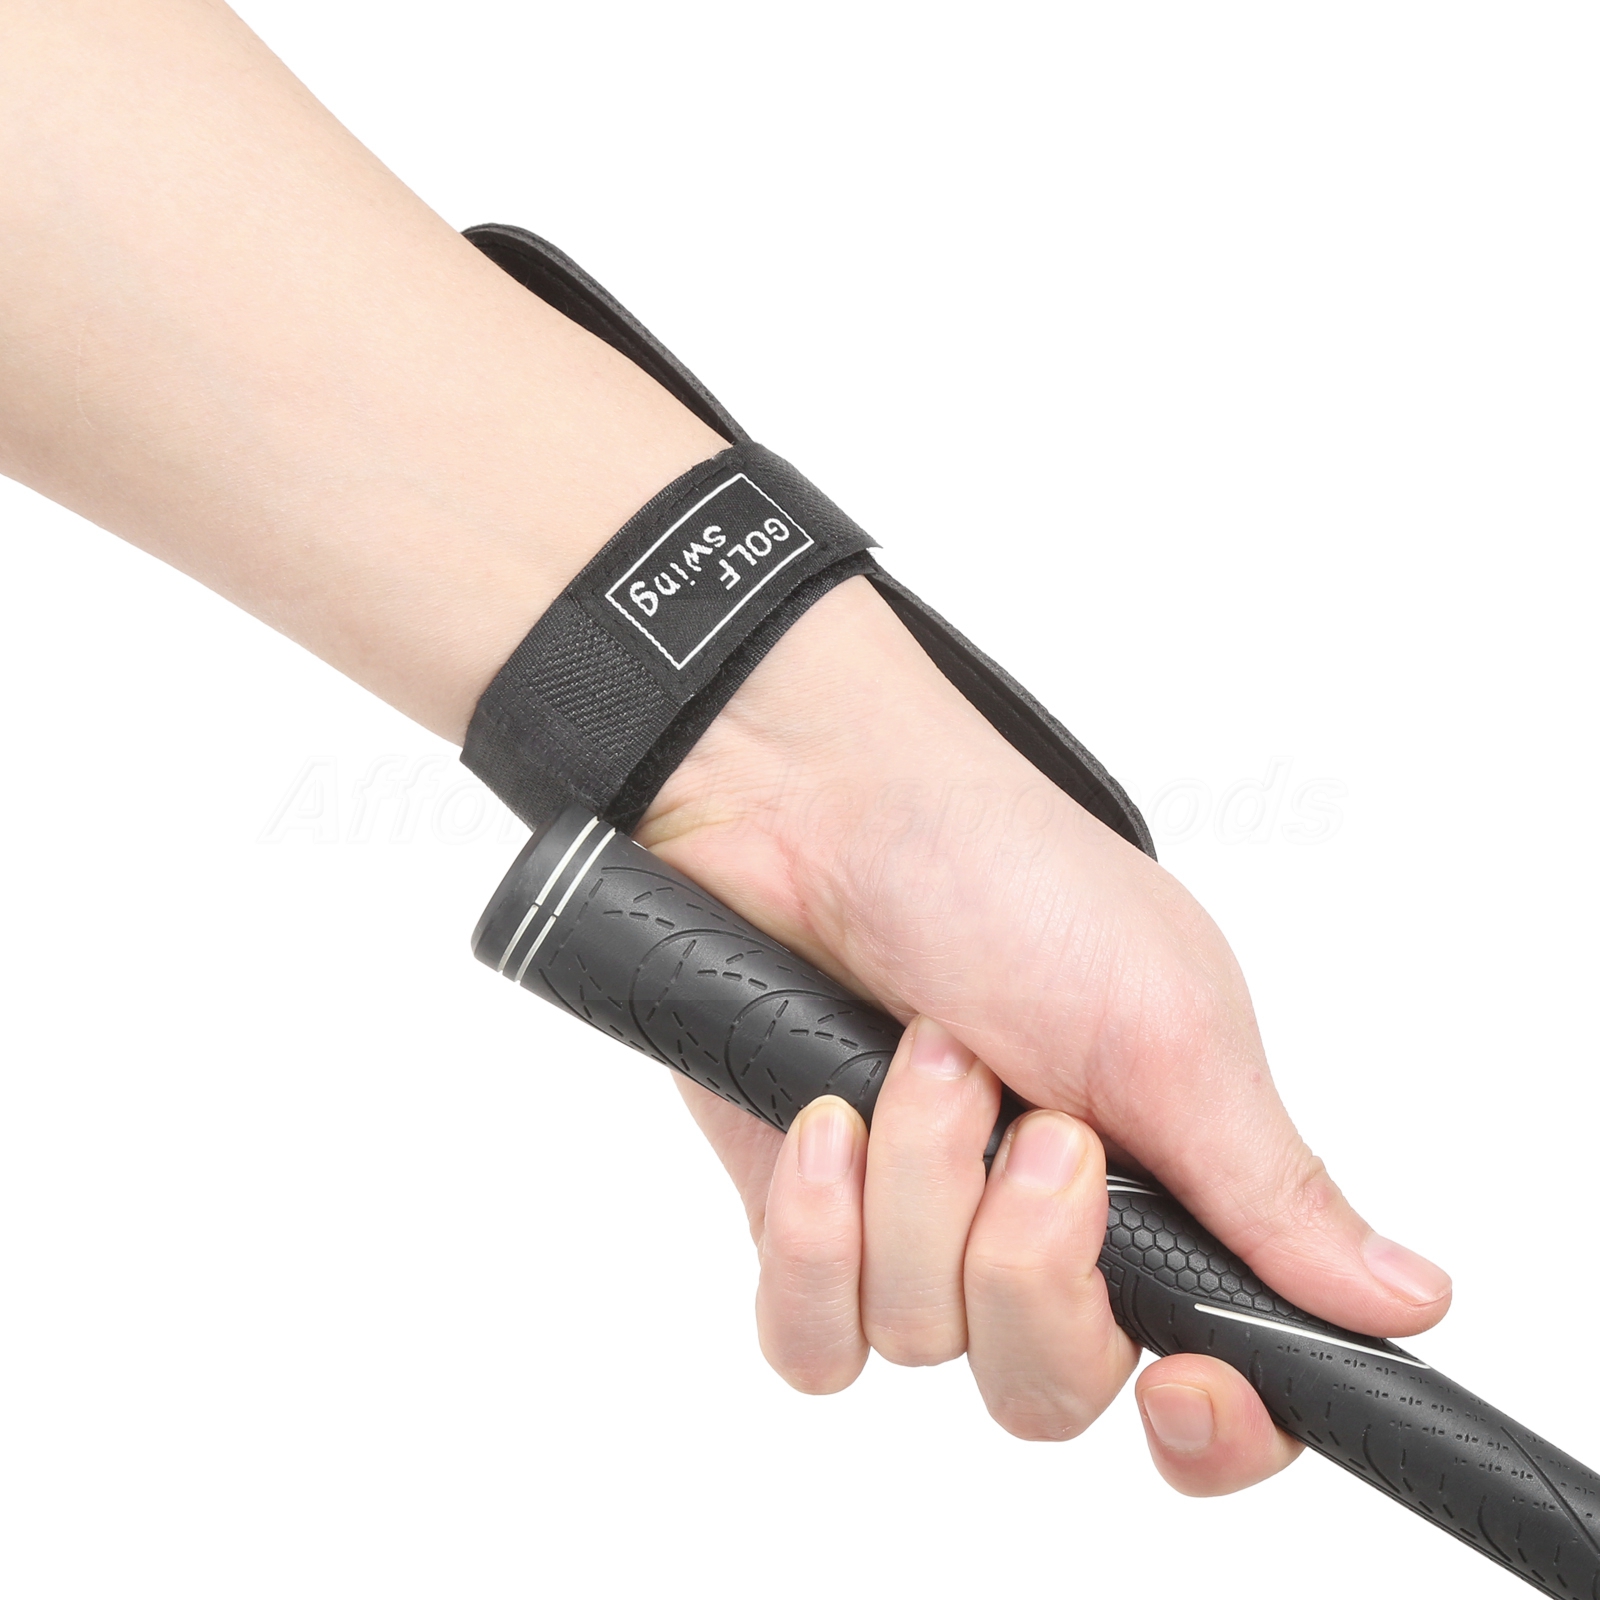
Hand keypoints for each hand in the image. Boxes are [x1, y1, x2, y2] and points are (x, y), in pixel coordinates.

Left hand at [640, 575, 1451, 1490]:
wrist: (823, 805)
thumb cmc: (1003, 878)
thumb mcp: (1166, 1026)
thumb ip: (1268, 1186)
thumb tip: (1405, 1299)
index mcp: (1162, 1188)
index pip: (1211, 1387)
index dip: (1210, 1426)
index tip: (1188, 1381)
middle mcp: (1042, 1230)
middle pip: (1052, 1387)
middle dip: (1032, 1261)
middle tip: (1040, 1123)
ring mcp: (918, 1231)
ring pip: (922, 1343)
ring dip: (921, 1186)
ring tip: (922, 1051)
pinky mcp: (808, 1222)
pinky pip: (813, 1337)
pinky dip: (817, 1233)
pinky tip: (826, 1123)